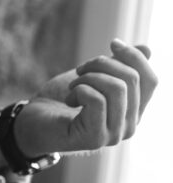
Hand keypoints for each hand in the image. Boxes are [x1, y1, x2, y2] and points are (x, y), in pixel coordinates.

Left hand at [14, 40, 157, 158]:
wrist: (32, 122)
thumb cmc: (62, 99)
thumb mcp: (92, 75)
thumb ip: (118, 66)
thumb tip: (148, 49)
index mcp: (133, 111)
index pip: (151, 80)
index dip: (135, 56)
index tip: (112, 43)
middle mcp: (129, 126)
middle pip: (131, 79)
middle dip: (102, 63)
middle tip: (80, 69)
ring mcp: (114, 135)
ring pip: (117, 88)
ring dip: (88, 77)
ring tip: (74, 85)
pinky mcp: (95, 139)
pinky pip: (97, 100)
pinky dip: (79, 90)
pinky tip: (69, 99)